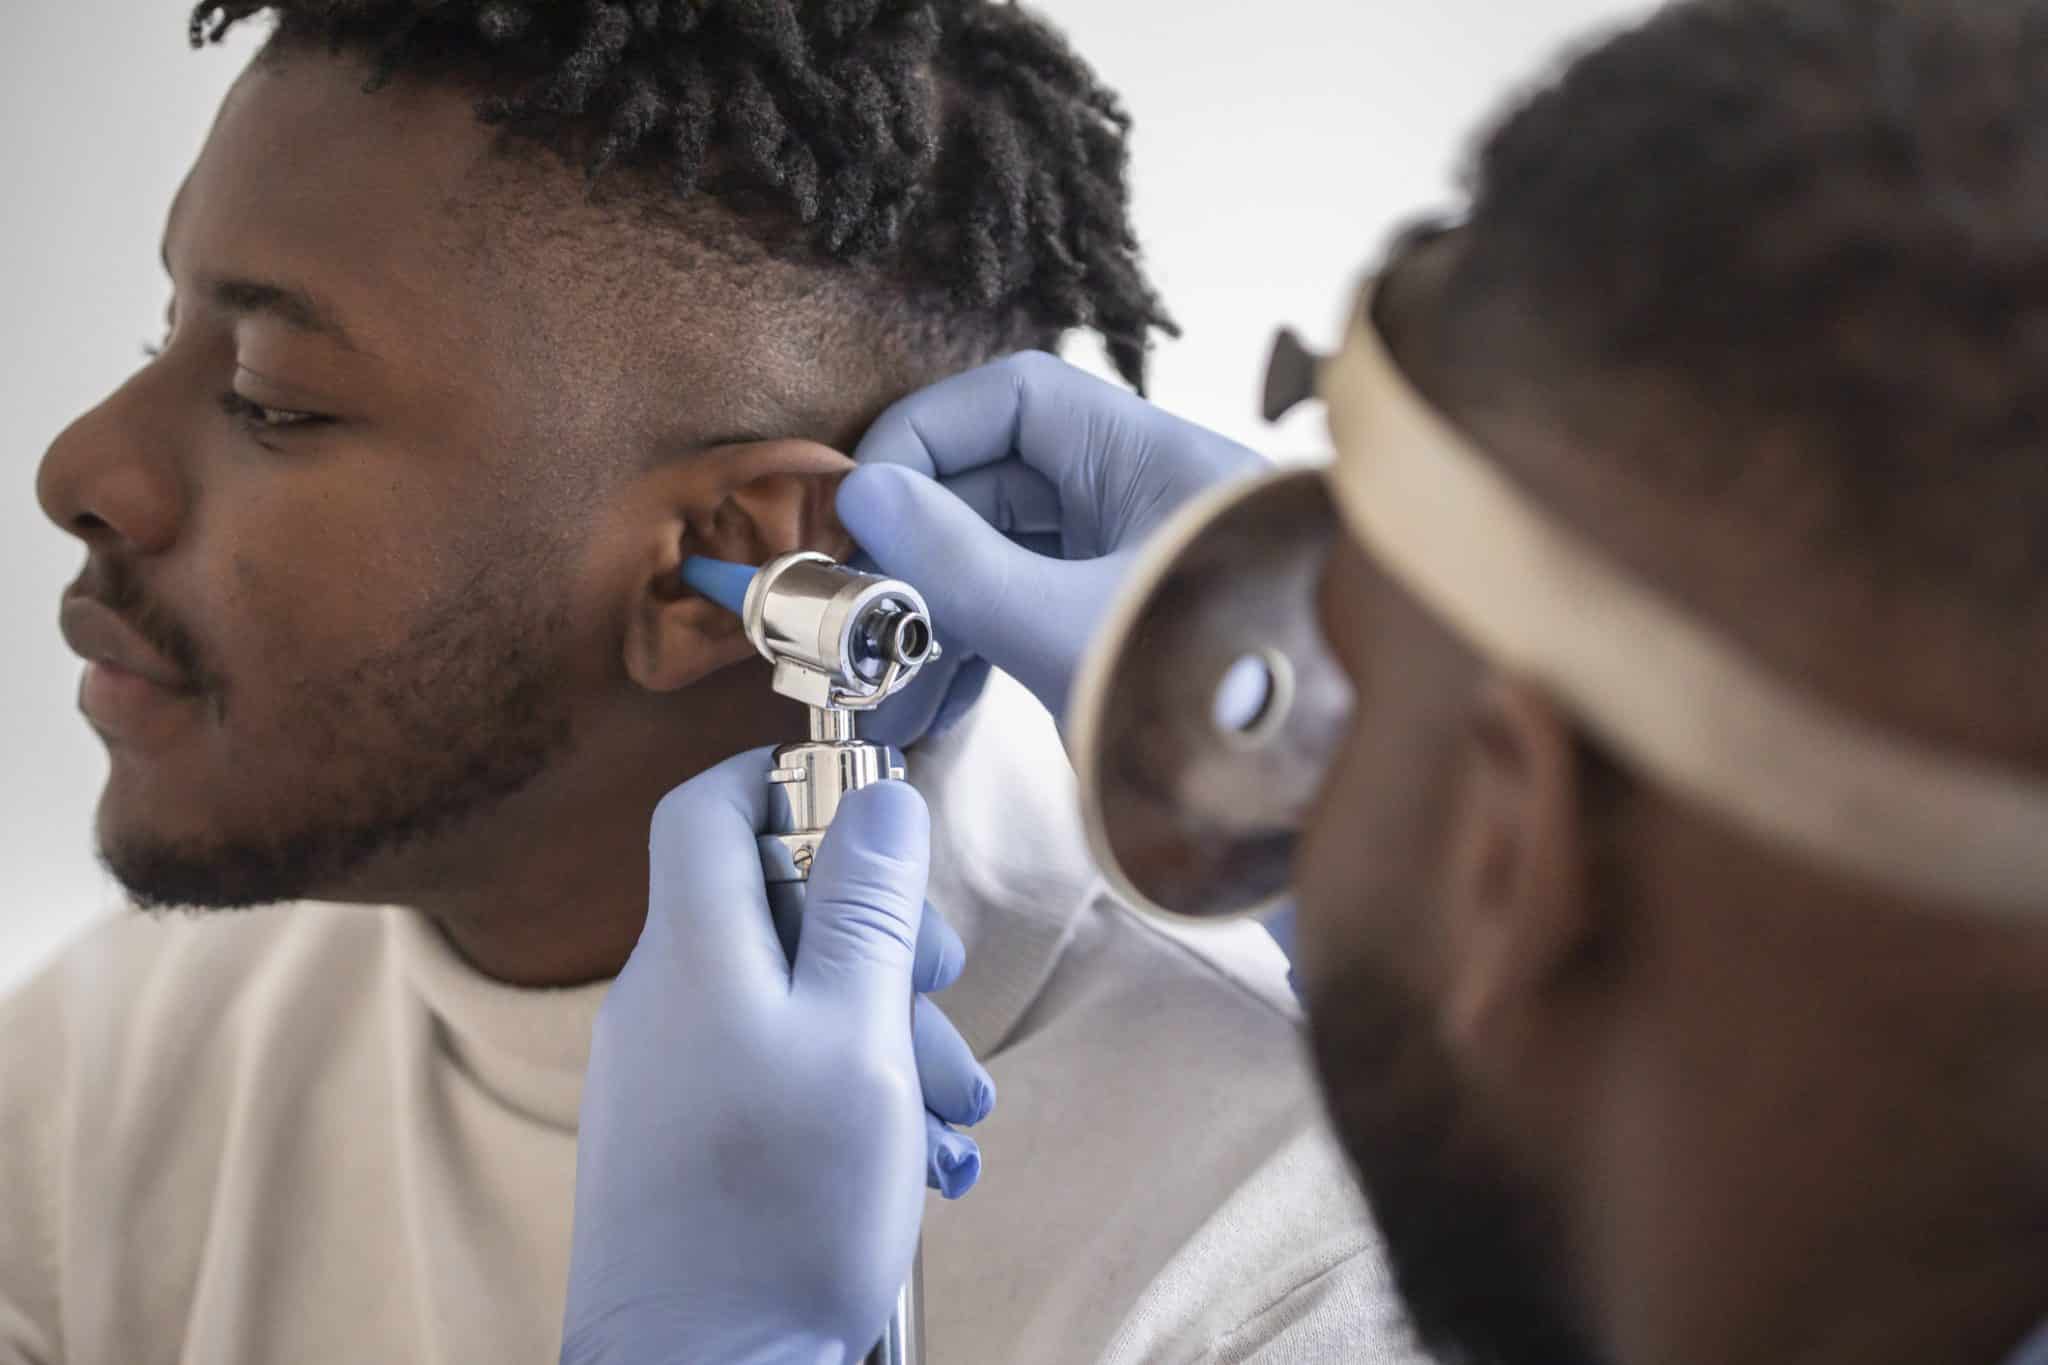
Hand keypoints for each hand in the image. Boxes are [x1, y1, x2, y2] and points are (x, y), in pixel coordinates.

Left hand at [562, 749, 994, 1364]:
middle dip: (879, 937)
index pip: (709, 808)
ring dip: (884, 1033)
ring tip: (952, 1110)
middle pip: (772, 908)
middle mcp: (663, 1003)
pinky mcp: (681, 1141)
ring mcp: (665, 1075)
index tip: (869, 805)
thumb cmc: (778, 1217)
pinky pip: (772, 1074)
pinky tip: (913, 1157)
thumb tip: (878, 797)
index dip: (786, 780)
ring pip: (789, 1002)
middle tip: (944, 985)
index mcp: (694, 955)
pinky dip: (847, 1093)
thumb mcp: (857, 1037)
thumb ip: (866, 909)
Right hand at [838, 351, 1263, 737]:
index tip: (863, 502)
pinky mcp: (1135, 630)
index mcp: (1156, 460)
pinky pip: (1040, 612)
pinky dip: (983, 648)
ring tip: (884, 681)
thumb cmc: (1213, 705)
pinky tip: (935, 705)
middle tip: (858, 602)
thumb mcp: (1062, 629)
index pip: (1018, 398)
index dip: (928, 435)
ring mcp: (1143, 566)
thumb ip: (956, 559)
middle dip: (921, 542)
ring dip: (941, 610)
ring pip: (1016, 555)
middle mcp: (1151, 498)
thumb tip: (866, 496)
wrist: (1317, 796)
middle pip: (1006, 479)